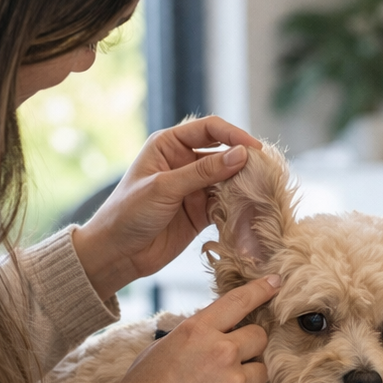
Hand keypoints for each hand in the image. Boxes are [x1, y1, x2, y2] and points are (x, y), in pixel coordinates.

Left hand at [72, 116, 262, 300]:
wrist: (116, 254)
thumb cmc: (128, 213)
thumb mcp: (164, 188)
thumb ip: (203, 171)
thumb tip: (241, 155)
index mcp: (169, 145)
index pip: (209, 129)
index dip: (234, 135)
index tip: (255, 149)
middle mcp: (184, 162)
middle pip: (223, 152)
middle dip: (244, 161)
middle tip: (265, 172)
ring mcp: (193, 187)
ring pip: (228, 179)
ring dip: (244, 185)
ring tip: (262, 192)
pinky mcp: (201, 211)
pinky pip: (226, 203)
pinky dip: (239, 206)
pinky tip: (251, 210)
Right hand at [82, 275, 278, 382]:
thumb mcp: (162, 349)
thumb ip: (195, 336)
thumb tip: (216, 331)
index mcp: (197, 331)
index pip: (238, 302)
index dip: (261, 289)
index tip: (276, 281)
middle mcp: (221, 352)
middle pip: (259, 337)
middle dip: (251, 346)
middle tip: (230, 361)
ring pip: (261, 371)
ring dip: (247, 378)